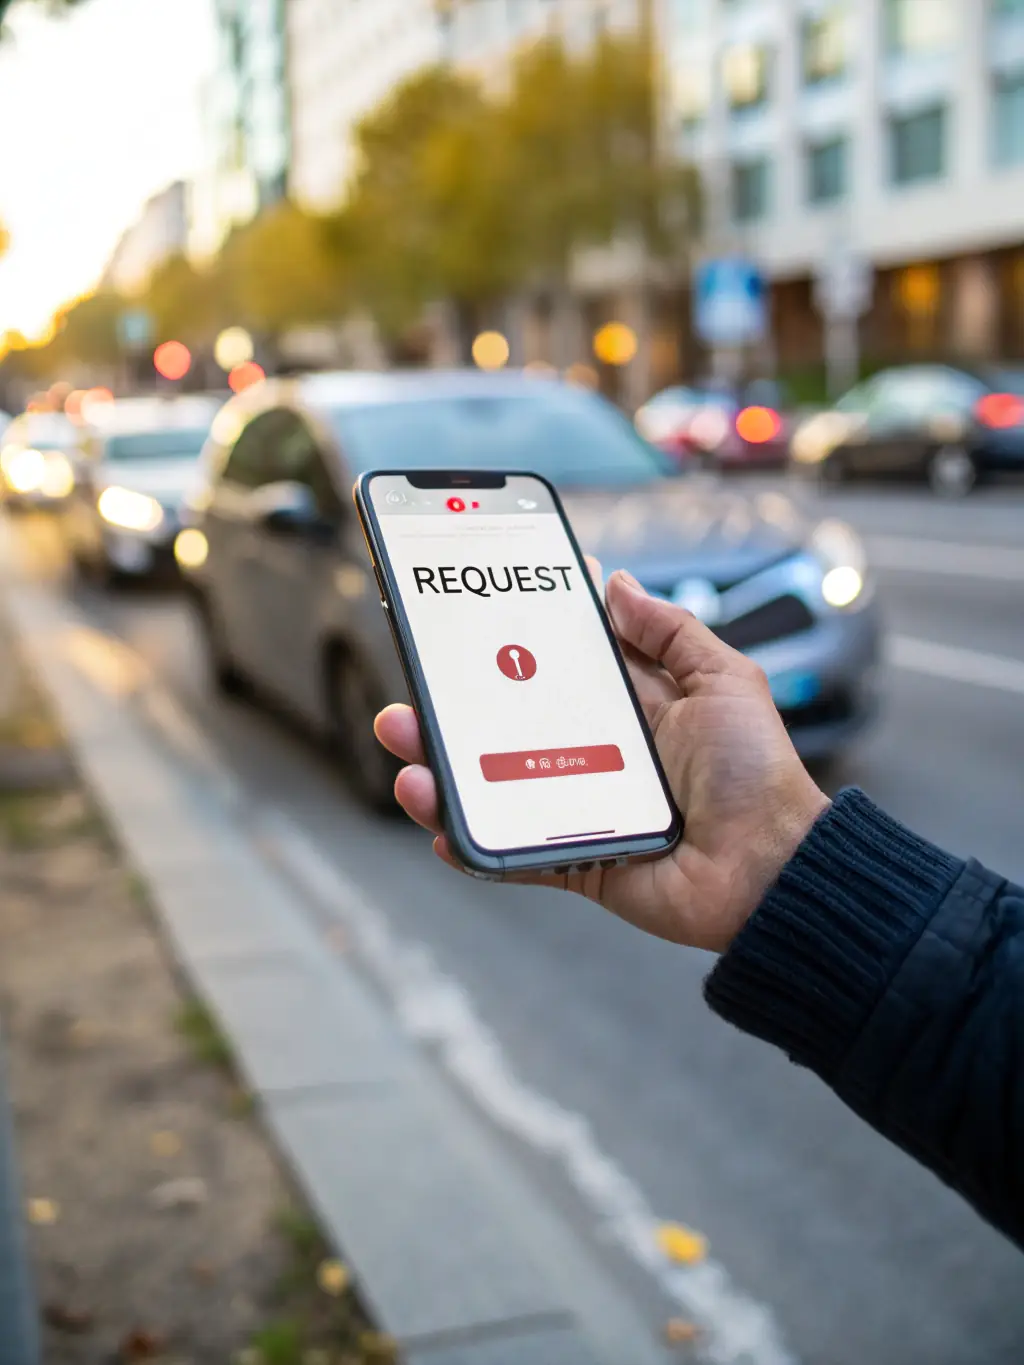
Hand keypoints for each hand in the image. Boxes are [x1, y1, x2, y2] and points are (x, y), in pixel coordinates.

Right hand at [374, 567, 828, 952]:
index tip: (466, 619)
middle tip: (416, 687)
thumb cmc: (757, 771)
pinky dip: (473, 843)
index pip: (556, 669)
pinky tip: (441, 826)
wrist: (774, 868)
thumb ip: (670, 630)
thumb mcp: (723, 679)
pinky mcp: (577, 860)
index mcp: (629, 707)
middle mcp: (597, 754)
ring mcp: (581, 807)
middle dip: (456, 706)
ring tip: (409, 751)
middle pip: (509, 725)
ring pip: (497, 786)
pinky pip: (513, 852)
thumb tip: (615, 583)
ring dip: (445, 770)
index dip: (512, 646)